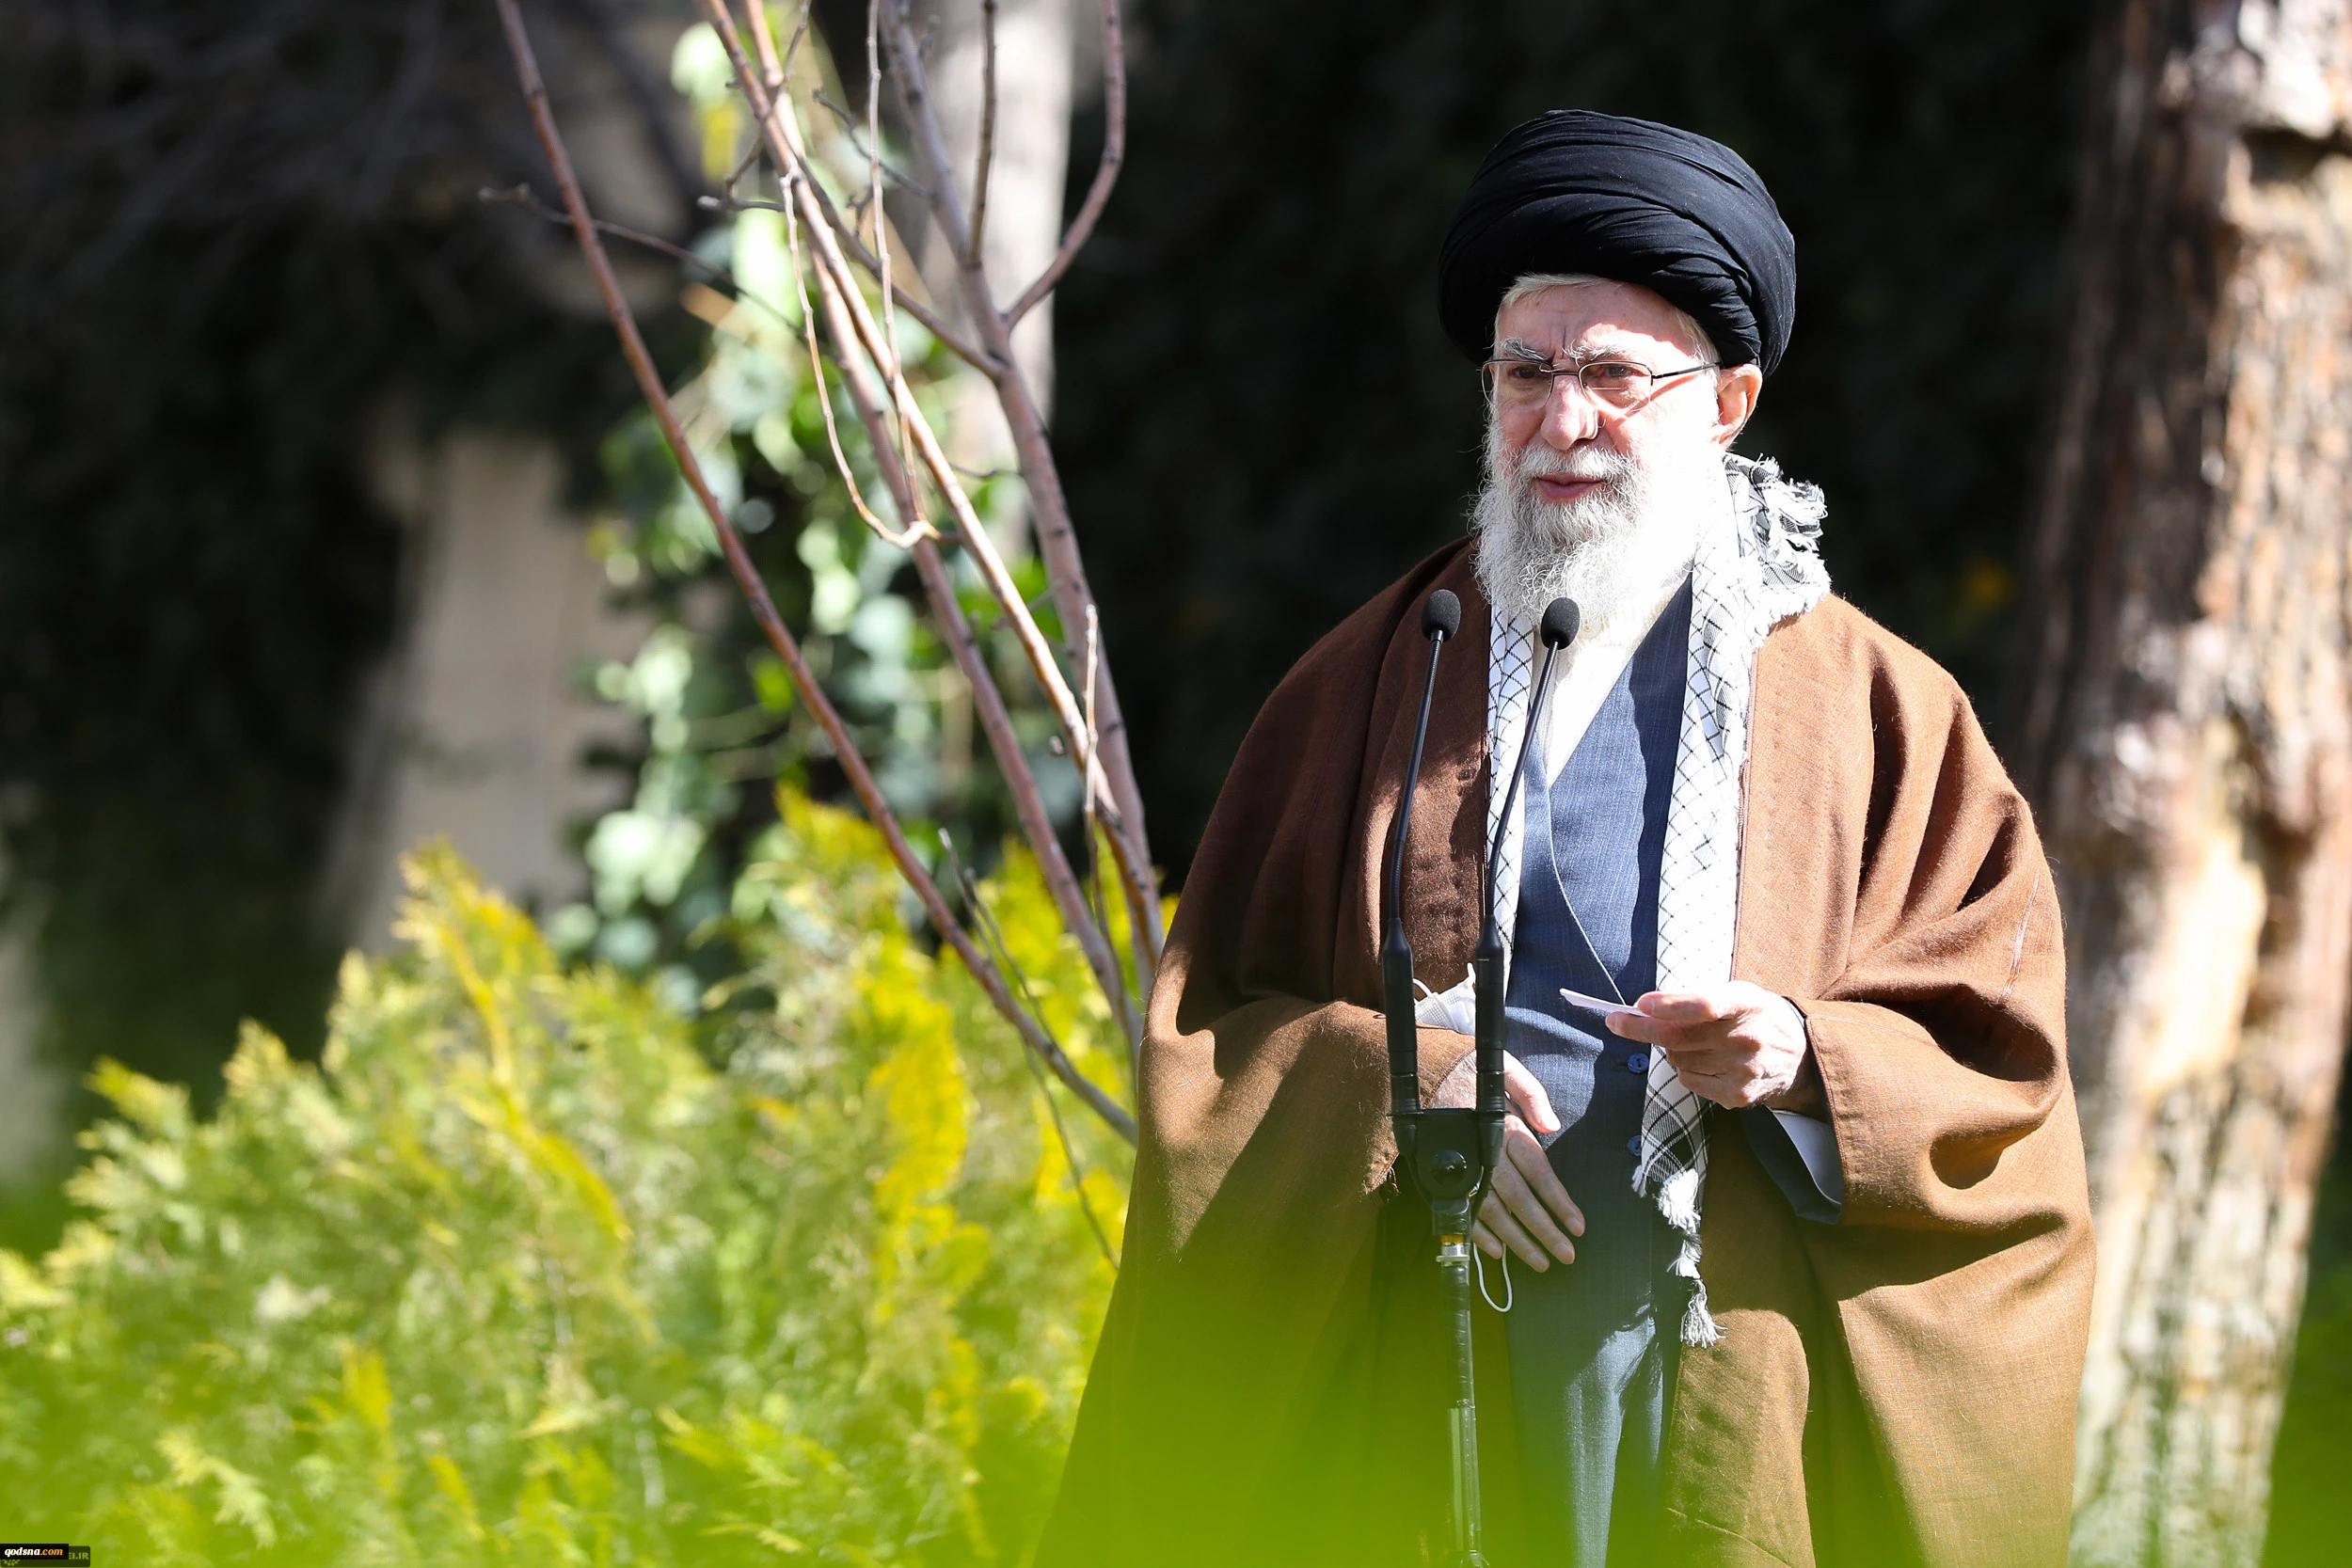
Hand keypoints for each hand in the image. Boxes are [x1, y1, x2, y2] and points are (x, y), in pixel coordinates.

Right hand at [1433, 1051, 1583, 1270]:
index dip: (1559, 1201)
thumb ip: (1532, 1095)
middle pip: (1519, 1199)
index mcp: (1504, 1127)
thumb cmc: (1470, 1069)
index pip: (1538, 1171)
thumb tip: (1552, 1125)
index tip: (1578, 1226)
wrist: (1420, 1070)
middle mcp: (1484, 1151)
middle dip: (1543, 1230)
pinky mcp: (1443, 1173)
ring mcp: (1462, 1165)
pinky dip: (1478, 1233)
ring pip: (1491, 1211)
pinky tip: (1496, 1250)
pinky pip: (1461, 1208)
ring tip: (1539, 1261)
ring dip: (1516, 1239)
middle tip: (1565, 1255)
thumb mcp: (1506, 1069)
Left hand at [1603, 983, 1815, 1110]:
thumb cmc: (1755, 1017)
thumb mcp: (1738, 994)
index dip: (1671, 1005)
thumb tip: (1645, 1010)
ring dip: (1672, 1050)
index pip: (1707, 1004)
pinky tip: (1708, 1062)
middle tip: (1616, 1020)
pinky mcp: (1738, 1095)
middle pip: (1678, 1037)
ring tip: (1697, 1043)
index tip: (1640, 1004)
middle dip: (1639, 1028)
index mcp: (1748, 1003)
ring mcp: (1744, 1070)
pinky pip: (1688, 1080)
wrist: (1799, 1056)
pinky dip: (1686, 1070)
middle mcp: (1749, 1037)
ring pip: (1678, 1060)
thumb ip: (1698, 998)